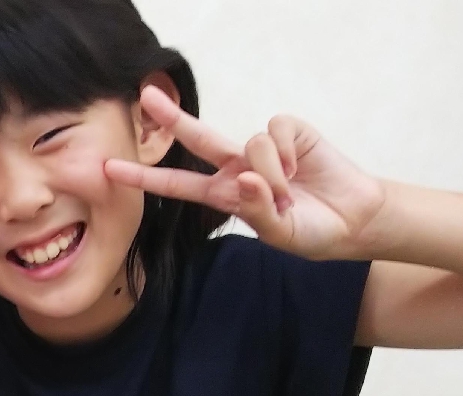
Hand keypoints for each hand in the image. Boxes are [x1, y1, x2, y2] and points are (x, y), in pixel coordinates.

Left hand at [104, 86, 386, 260]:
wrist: (353, 220)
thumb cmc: (310, 230)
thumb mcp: (277, 233)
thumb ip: (257, 210)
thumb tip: (246, 178)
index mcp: (225, 194)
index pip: (178, 184)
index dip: (145, 177)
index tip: (108, 170)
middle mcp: (238, 166)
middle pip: (198, 137)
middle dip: (172, 117)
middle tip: (146, 95)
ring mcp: (263, 147)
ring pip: (249, 145)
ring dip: (271, 174)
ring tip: (289, 192)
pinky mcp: (291, 131)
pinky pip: (276, 132)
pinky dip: (288, 153)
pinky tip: (299, 166)